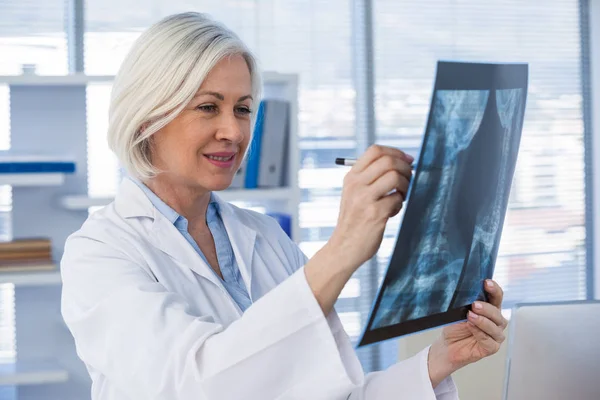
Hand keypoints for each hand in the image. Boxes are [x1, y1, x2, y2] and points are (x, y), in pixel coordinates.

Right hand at [328, 145, 412, 271]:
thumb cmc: (354, 220)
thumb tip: (402, 161)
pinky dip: (400, 204)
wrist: (344, 247)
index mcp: (351, 177)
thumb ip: (370, 178)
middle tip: (408, 179)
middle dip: (405, 168)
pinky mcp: (375, 214)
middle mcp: (356, 185)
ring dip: (405, 185)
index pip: (374, 150)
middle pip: (388, 161)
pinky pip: (397, 199)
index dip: (395, 152)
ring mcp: (364, 199)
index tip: (407, 160)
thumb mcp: (354, 194)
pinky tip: (392, 211)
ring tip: (401, 196)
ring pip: (394, 177)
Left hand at [428, 280, 507, 387]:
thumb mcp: (458, 311)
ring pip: (495, 327)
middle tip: (474, 304)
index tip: (486, 282)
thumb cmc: (455, 326)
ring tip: (470, 316)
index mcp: (490, 308)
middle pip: (497, 313)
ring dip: (482, 321)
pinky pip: (489, 340)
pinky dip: (480, 333)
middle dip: (486, 308)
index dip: (494, 289)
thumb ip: (465, 302)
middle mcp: (496, 321)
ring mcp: (495, 335)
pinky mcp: (491, 348)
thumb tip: (465, 293)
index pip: (497, 297)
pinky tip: (471, 327)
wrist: (447, 345)